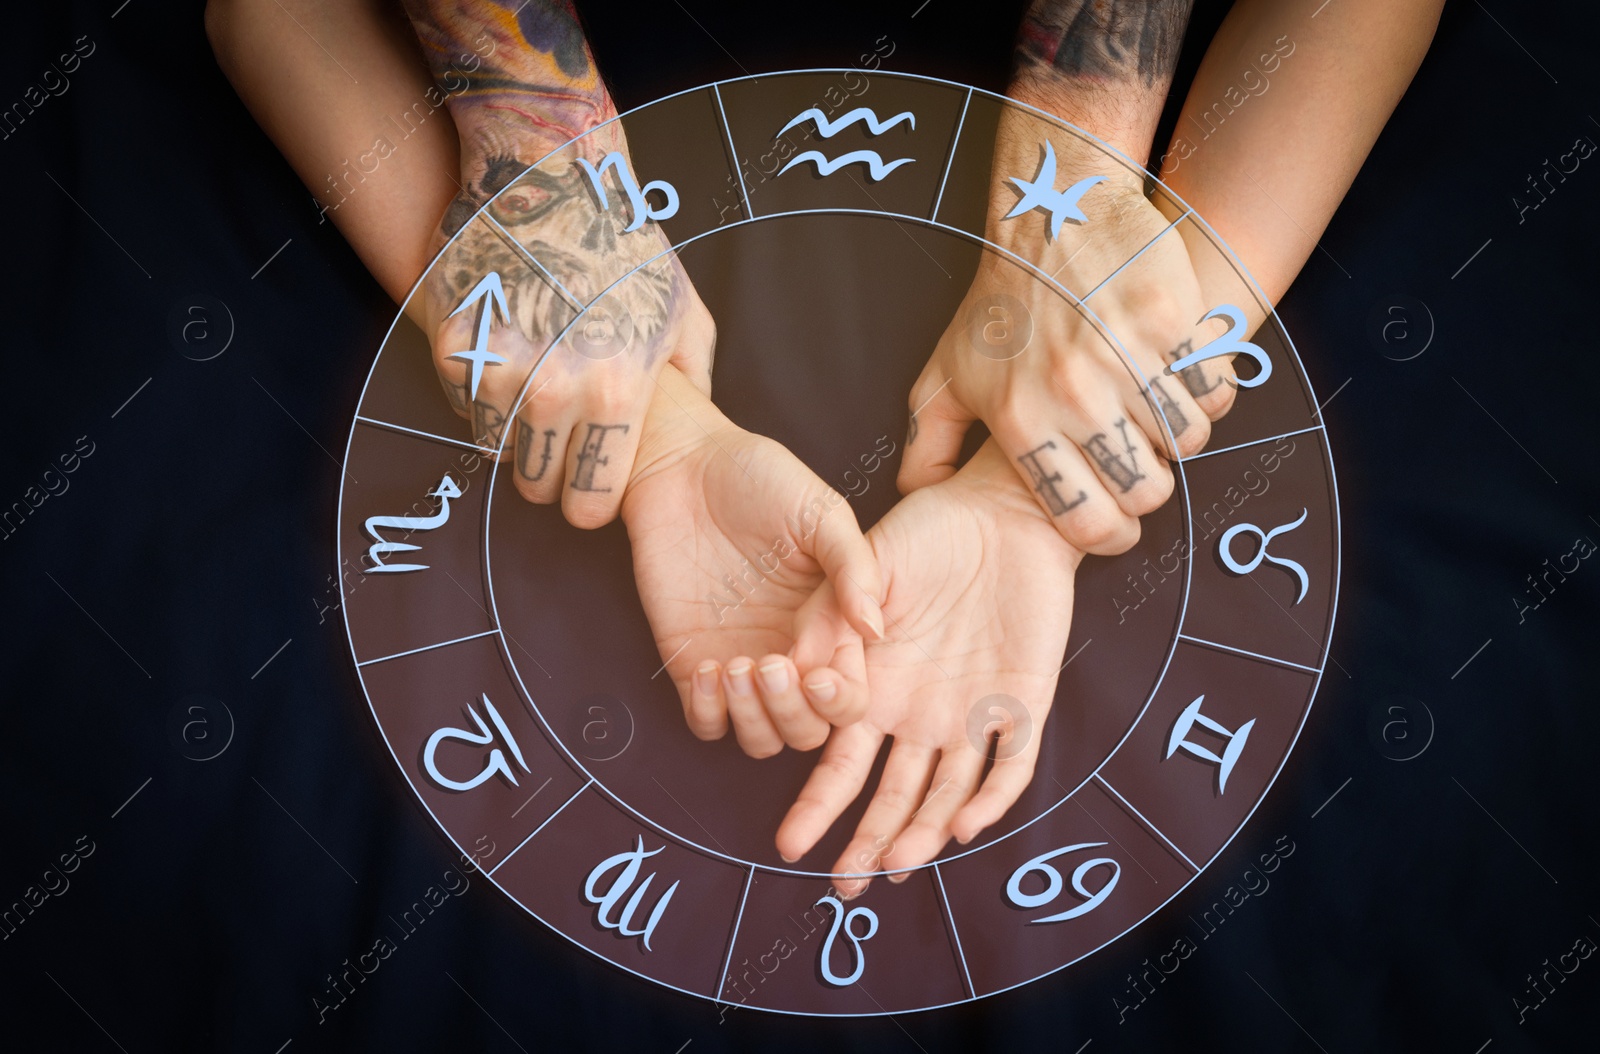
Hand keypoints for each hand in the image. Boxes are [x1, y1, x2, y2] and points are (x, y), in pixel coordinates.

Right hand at [419, 132, 715, 527]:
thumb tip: (694, 425)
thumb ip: (694, 381)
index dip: (590, 501)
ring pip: (495, 447)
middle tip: (556, 445)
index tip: (587, 492)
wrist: (551, 178)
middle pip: (536, 483)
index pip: (592, 499)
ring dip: (513, 431)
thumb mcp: (683, 311)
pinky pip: (463, 403)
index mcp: (617, 390)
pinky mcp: (452, 345)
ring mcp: (498, 368)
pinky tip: (505, 359)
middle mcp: (554, 389)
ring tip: (533, 394)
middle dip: (548, 473)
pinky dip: (479, 394)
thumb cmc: (623, 246)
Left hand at [622, 366, 884, 757]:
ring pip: (760, 738)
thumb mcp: (821, 512)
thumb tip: (876, 629)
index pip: (850, 697)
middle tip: (770, 664)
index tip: (817, 676)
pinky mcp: (693, 663)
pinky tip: (708, 671)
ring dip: (753, 719)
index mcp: (833, 626)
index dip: (838, 702)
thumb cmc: (759, 479)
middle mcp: (792, 653)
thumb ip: (854, 567)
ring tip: (736, 666)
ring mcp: (742, 663)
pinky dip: (709, 714)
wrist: (684, 466)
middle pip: (808, 730)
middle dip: (792, 713)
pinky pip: (706, 723)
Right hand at [776, 440, 1082, 893]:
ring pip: (946, 792)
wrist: (999, 509)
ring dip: (922, 831)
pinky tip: (965, 824)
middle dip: (867, 844)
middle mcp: (919, 714)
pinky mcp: (1023, 701)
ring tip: (898, 865)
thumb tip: (794, 680)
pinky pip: (1010, 762)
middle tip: (845, 886)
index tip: (792, 840)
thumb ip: (825, 623)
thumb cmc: (922, 536)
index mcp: (874, 691)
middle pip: (893, 796)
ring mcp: (972, 712)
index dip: (818, 805)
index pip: (841, 766)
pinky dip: (990, 796)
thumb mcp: (859, 572)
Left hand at [900, 109, 1237, 553]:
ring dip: (1179, 434)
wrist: (1050, 213)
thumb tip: (918, 493)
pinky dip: (1207, 390)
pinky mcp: (1171, 324)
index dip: (1110, 535)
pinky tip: (1179, 372)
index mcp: (1021, 421)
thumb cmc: (999, 303)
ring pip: (1187, 440)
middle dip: (1149, 487)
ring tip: (1156, 408)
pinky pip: (1213, 389)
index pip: (1084, 521)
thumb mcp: (947, 373)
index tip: (1118, 524)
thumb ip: (928, 441)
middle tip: (1140, 459)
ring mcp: (1126, 358)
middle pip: (1146, 490)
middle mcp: (1073, 396)